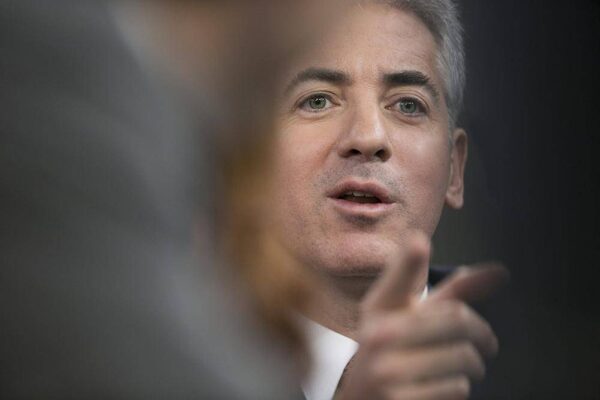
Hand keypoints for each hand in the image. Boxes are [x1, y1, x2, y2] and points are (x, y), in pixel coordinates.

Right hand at [335, 232, 507, 399]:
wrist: (361, 396)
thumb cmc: (395, 346)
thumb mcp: (411, 316)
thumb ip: (452, 292)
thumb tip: (500, 271)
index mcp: (380, 308)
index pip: (398, 280)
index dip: (408, 261)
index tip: (419, 242)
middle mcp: (378, 336)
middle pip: (456, 319)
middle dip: (483, 334)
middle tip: (488, 344)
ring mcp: (386, 370)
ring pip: (462, 357)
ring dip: (474, 365)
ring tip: (467, 367)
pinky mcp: (399, 399)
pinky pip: (456, 387)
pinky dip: (459, 388)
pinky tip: (444, 387)